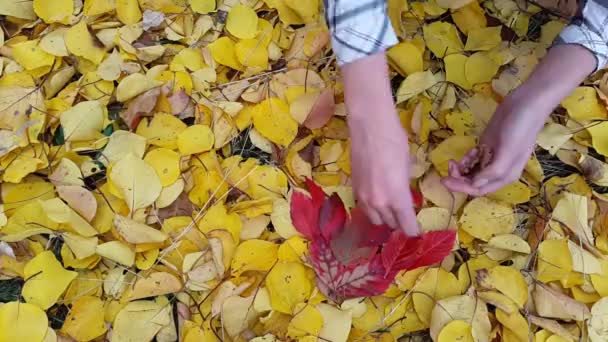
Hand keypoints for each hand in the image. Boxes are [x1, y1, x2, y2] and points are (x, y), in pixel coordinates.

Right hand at [349, 116, 419, 234]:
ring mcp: (363, 197)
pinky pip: (364, 208)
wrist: (369, 127)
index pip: (407, 225)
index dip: (413, 230)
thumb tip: (403, 199)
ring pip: (375, 219)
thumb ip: (404, 190)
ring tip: (391, 209)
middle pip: (391, 224)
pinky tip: (378, 199)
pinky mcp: (354, 189)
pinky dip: (373, 209)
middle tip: (406, 216)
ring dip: (385, 217)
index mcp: (397, 198)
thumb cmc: (395, 142)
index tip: (417, 231)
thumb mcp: (407, 168)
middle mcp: (378, 203)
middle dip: (399, 223)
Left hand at [442, 44, 596, 194]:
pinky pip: (473, 159)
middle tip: (449, 165)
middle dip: (458, 177)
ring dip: (461, 169)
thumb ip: (492, 171)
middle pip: (473, 182)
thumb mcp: (508, 152)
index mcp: (506, 176)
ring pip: (471, 171)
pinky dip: (467, 158)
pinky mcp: (487, 145)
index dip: (461, 187)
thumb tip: (474, 184)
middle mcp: (499, 170)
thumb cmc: (519, 129)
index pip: (479, 189)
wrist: (525, 103)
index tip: (444, 180)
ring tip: (454, 159)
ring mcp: (492, 157)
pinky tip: (469, 151)